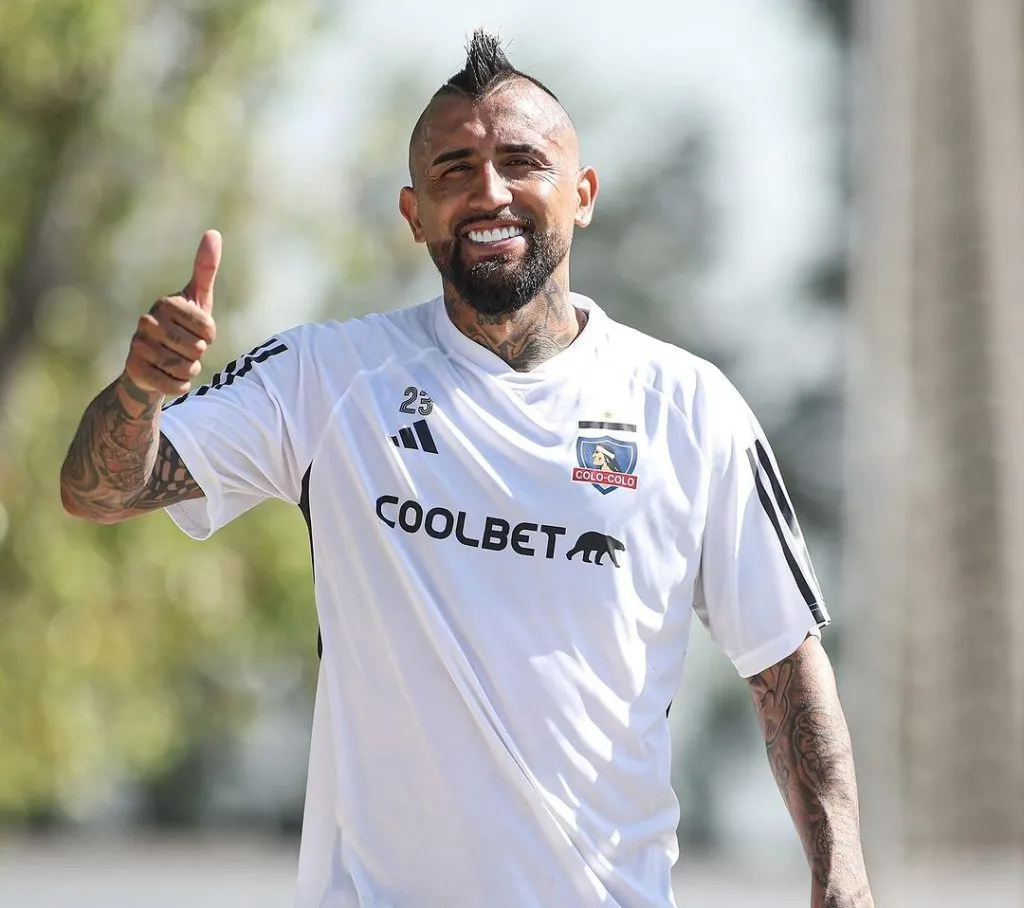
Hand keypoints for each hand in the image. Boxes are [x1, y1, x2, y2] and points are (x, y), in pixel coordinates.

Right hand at [124, 230, 220, 395]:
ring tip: (177, 361)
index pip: (208, 328)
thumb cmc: (181, 327)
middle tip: (185, 348)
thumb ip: (205, 268)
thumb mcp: (197, 298)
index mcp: (165, 303)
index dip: (209, 336)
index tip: (198, 332)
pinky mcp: (134, 371)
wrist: (151, 363)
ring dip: (189, 370)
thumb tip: (213, 232)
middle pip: (196, 349)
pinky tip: (169, 377)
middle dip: (198, 354)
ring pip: (186, 368)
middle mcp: (146, 321)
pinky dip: (179, 385)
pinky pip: (174, 385)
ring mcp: (138, 346)